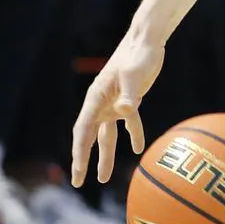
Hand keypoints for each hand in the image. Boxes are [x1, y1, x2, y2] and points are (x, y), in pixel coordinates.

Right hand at [70, 35, 163, 185]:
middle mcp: (101, 103)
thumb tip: (126, 111)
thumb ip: (130, 94)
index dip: (80, 152)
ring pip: (106, 135)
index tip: (78, 171)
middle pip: (89, 136)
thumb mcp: (134, 74)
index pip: (83, 130)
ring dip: (105, 155)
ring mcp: (113, 103)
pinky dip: (132, 134)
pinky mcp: (129, 100)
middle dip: (83, 159)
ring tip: (103, 178)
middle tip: (77, 182)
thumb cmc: (138, 55)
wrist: (147, 41)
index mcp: (96, 98)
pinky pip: (128, 123)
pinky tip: (136, 148)